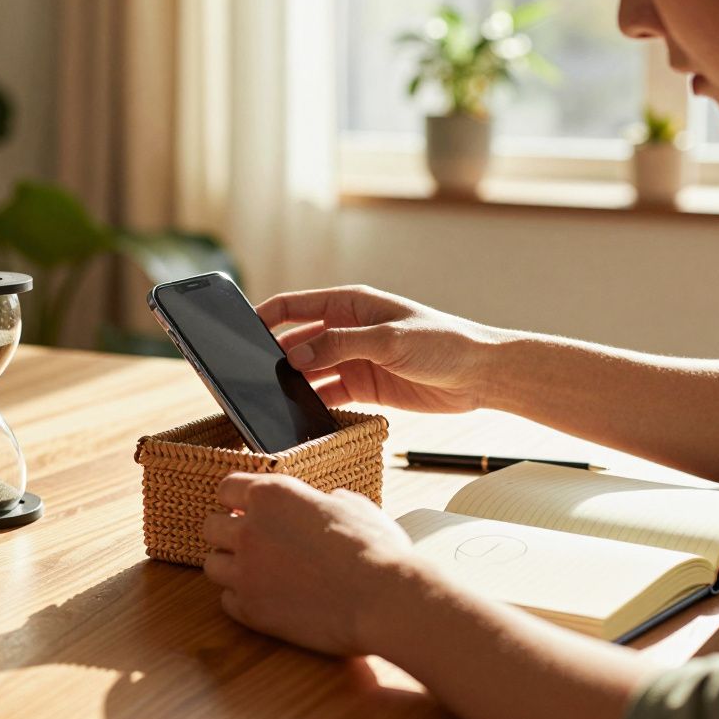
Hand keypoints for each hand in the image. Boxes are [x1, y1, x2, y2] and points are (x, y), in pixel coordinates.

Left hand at [201, 472, 415, 654]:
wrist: (381, 599)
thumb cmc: (375, 550)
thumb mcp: (352, 506)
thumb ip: (324, 502)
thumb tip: (326, 503)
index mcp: (272, 495)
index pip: (227, 488)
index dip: (237, 499)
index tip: (246, 509)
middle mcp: (249, 530)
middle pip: (210, 527)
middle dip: (227, 532)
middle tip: (251, 541)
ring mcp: (245, 573)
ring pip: (211, 565)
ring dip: (230, 566)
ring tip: (256, 571)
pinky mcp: (251, 611)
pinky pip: (227, 601)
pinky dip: (242, 598)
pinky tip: (267, 596)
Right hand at [256, 285, 502, 412]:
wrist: (480, 374)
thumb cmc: (442, 342)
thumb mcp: (389, 339)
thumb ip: (340, 345)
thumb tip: (296, 354)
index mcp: (350, 304)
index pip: (294, 306)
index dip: (264, 317)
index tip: (237, 333)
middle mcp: (346, 330)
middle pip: (296, 341)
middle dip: (273, 357)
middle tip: (249, 377)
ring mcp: (353, 359)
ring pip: (309, 371)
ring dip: (292, 383)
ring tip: (269, 399)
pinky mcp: (363, 386)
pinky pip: (327, 394)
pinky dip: (312, 404)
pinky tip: (298, 414)